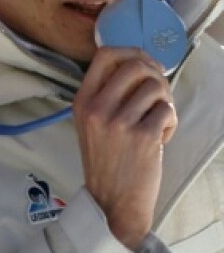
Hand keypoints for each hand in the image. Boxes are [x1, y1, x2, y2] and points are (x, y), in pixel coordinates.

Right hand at [74, 47, 176, 250]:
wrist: (113, 201)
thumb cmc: (106, 160)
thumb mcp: (91, 123)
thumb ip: (107, 94)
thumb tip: (140, 65)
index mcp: (82, 102)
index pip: (105, 55)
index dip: (131, 52)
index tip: (144, 64)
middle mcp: (97, 109)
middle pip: (136, 65)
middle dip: (155, 75)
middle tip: (157, 95)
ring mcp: (120, 122)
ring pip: (156, 87)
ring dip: (164, 102)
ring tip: (157, 121)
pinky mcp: (144, 136)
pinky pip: (167, 110)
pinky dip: (169, 122)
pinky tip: (160, 137)